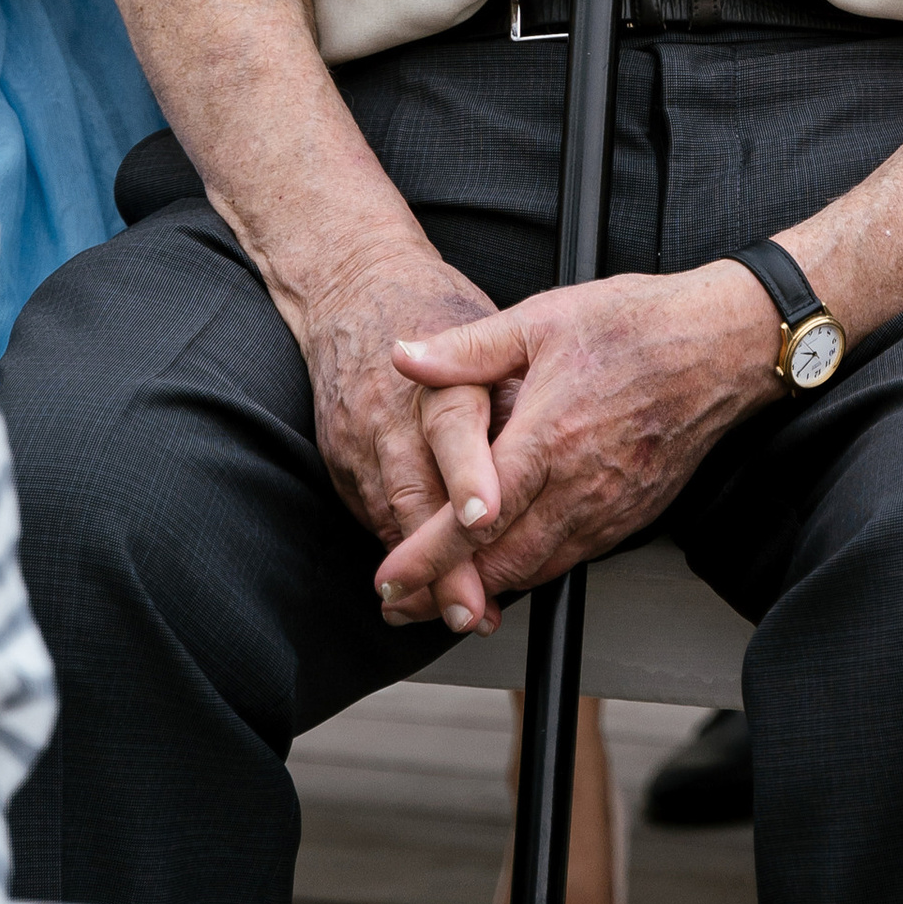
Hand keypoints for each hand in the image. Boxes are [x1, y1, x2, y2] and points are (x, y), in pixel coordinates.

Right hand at [296, 240, 506, 636]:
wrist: (355, 289)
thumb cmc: (437, 308)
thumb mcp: (489, 326)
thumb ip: (518, 384)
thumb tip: (559, 425)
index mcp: (439, 378)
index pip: (452, 429)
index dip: (469, 475)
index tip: (487, 517)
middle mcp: (393, 417)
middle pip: (416, 498)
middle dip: (446, 561)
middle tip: (475, 609)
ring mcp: (361, 445)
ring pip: (394, 521)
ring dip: (426, 574)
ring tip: (464, 614)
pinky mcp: (343, 465)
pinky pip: (377, 520)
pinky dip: (407, 557)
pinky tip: (434, 591)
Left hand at [372, 261, 784, 618]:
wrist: (722, 344)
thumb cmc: (639, 326)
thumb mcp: (543, 319)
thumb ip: (468, 348)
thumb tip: (404, 357)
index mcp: (550, 438)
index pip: (476, 519)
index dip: (427, 557)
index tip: (388, 578)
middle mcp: (580, 486)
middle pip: (501, 564)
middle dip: (442, 591)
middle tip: (397, 605)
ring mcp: (610, 508)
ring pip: (537, 570)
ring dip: (486, 592)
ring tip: (440, 599)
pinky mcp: (632, 516)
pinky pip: (572, 559)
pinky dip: (532, 573)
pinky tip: (507, 568)